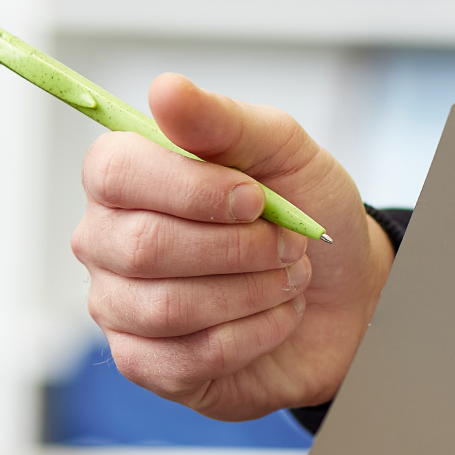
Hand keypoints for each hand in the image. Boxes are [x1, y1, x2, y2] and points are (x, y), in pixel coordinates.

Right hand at [72, 75, 394, 418]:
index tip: (254, 197)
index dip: (191, 189)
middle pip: (142, 248)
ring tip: (290, 277)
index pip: (114, 173)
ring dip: (252, 292)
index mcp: (126, 177)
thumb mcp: (283, 150)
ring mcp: (120, 307)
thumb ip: (222, 121)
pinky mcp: (149, 365)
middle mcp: (106, 241)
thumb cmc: (305, 212)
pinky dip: (255, 335)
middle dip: (237, 249)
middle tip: (288, 243)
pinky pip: (190, 357)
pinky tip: (278, 316)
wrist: (347, 290)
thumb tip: (165, 89)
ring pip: (168, 308)